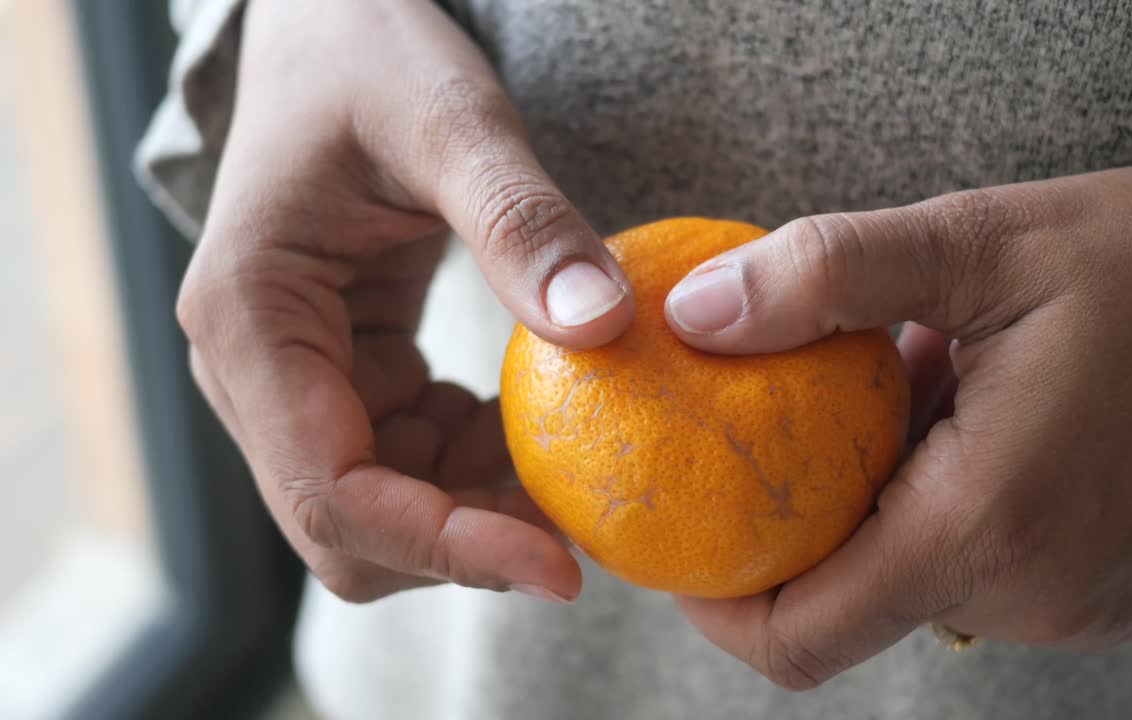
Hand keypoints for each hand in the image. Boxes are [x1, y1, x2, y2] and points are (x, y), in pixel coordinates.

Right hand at [177, 0, 632, 602]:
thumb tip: (602, 326)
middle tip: (585, 522)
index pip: (334, 493)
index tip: (561, 568)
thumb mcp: (450, 117)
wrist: (333, 27)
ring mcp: (296, 377)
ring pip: (386, 505)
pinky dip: (478, 463)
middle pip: (352, 527)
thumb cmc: (371, 53)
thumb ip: (521, 221)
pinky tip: (539, 420)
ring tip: (578, 464)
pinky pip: (409, 456)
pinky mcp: (346, 371)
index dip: (446, 547)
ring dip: (481, 506)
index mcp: (251, 320)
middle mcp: (255, 370)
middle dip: (467, 542)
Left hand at [664, 167, 1131, 687]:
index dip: (717, 606)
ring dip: (881, 503)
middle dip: (800, 525)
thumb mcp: (986, 242)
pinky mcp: (1105, 594)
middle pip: (851, 606)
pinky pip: (982, 567)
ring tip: (907, 397)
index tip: (679, 538)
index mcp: (988, 527)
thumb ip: (829, 276)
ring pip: (918, 581)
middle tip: (782, 431)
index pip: (802, 636)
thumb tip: (698, 312)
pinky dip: (946, 506)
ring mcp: (1076, 606)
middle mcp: (1032, 594)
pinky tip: (968, 417)